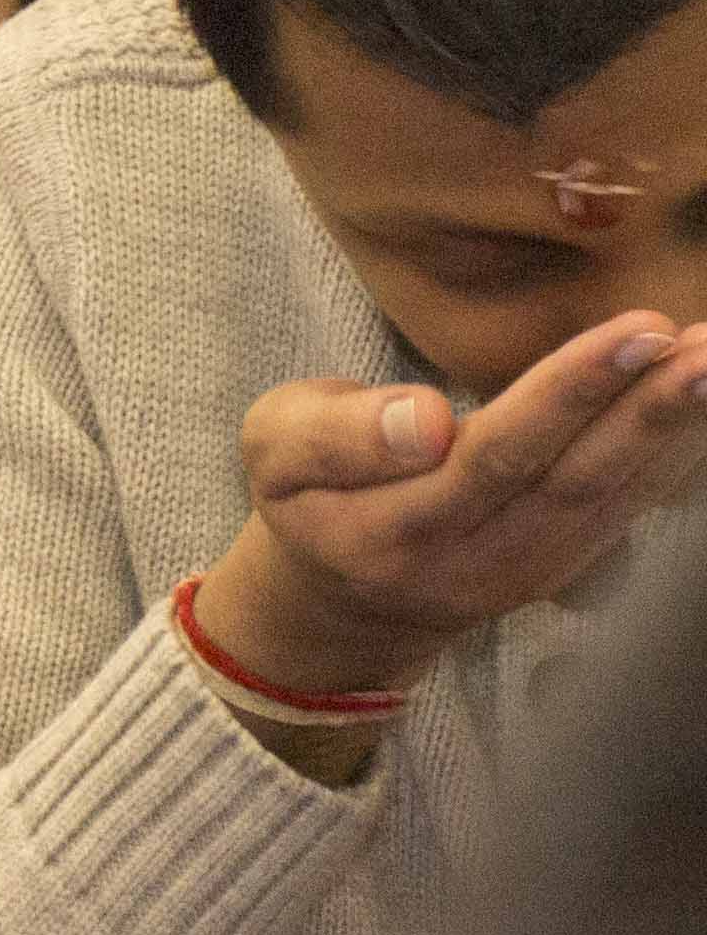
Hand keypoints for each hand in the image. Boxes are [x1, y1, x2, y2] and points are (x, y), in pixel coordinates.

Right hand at [202, 308, 706, 694]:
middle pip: (572, 483)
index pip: (492, 459)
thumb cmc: (305, 496)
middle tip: (704, 345)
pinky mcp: (564, 567)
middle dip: (647, 409)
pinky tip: (700, 404)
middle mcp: (473, 566)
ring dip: (675, 429)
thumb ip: (336, 436)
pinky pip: (626, 511)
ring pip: (612, 499)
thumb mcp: (272, 449)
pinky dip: (671, 457)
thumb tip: (427, 422)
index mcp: (391, 533)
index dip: (568, 397)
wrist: (339, 602)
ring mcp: (528, 575)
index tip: (634, 332)